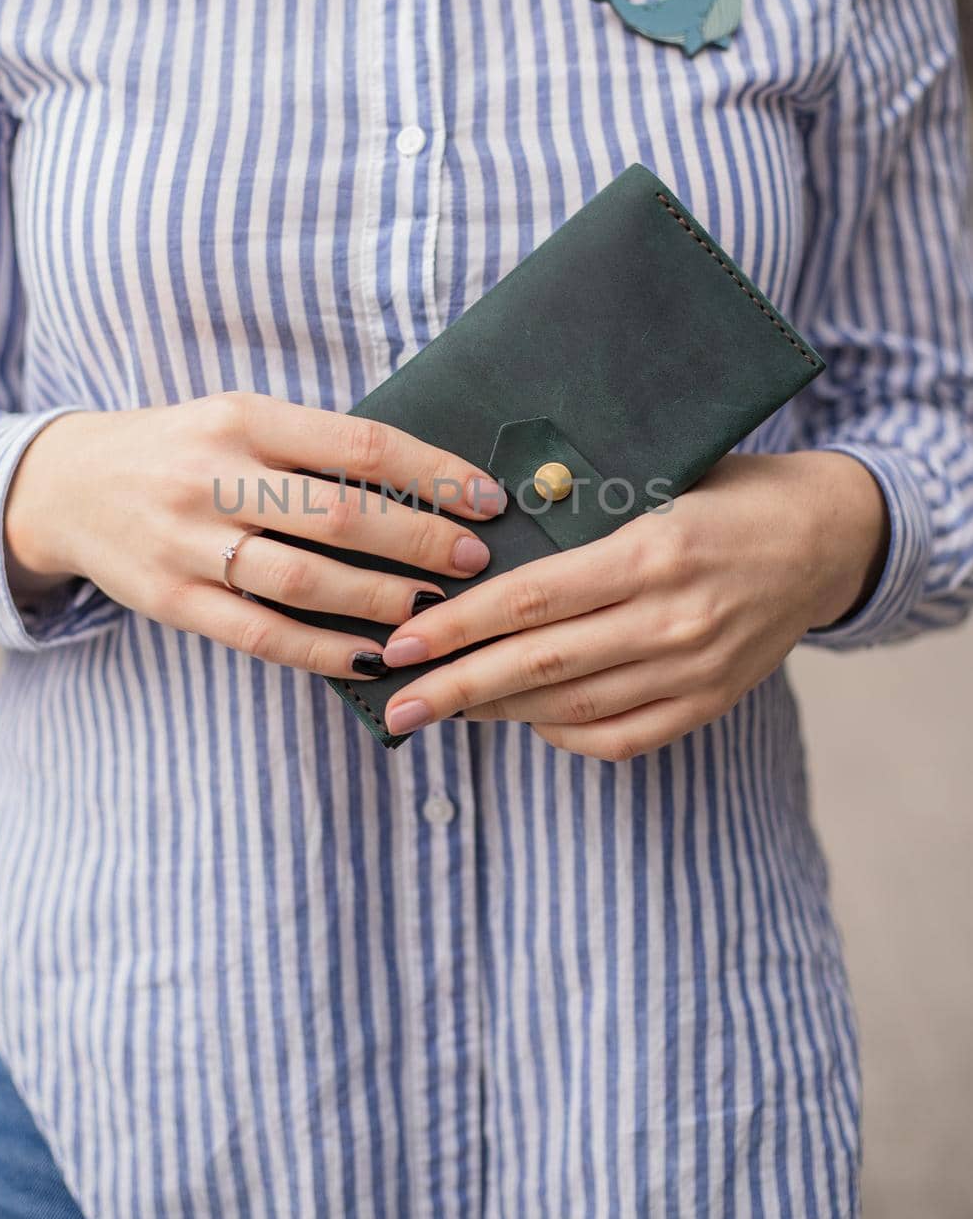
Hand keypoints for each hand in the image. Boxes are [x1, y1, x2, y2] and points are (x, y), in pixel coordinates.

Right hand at [3, 393, 504, 678]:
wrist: (67, 486)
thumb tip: (426, 485)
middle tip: (472, 560)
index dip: (432, 474)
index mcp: (241, 418)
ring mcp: (188, 545)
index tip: (486, 498)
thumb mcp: (237, 420)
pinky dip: (322, 652)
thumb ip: (312, 447)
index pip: (358, 444)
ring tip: (433, 610)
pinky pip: (260, 635)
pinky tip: (370, 658)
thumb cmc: (181, 449)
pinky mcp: (172, 602)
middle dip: (419, 540)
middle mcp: (212, 477)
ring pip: (303, 582)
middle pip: (339, 515)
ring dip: (379, 601)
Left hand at [378, 451, 889, 755]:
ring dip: (498, 712)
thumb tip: (475, 541)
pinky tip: (524, 721)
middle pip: (540, 664)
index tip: (401, 641)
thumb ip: (581, 514)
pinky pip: (622, 739)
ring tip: (441, 708)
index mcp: (652, 552)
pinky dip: (564, 736)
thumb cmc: (726, 493)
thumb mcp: (659, 480)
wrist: (824, 537)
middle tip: (394, 703)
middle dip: (456, 687)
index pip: (531, 598)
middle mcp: (673, 618)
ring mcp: (695, 669)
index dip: (458, 624)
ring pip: (573, 707)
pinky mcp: (710, 702)